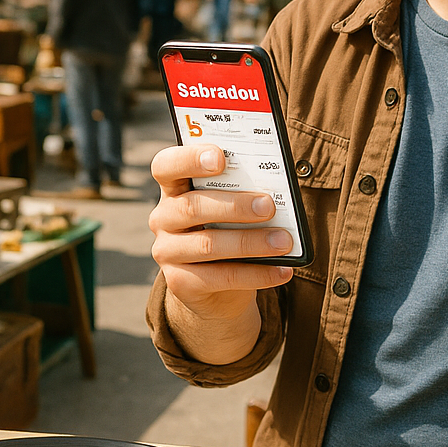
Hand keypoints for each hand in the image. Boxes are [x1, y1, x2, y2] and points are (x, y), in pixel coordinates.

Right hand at [149, 145, 293, 357]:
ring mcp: (168, 252)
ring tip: (283, 241)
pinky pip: (222, 277)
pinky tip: (282, 269)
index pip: (167, 166)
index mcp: (174, 189)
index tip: (220, 157)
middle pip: (192, 207)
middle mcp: (164, 218)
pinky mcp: (181, 282)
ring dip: (251, 242)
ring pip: (209, 244)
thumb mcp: (232, 207)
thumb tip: (277, 190)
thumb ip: (243, 192)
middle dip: (235, 206)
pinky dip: (257, 274)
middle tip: (268, 205)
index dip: (189, 159)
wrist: (219, 288)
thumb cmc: (231, 230)